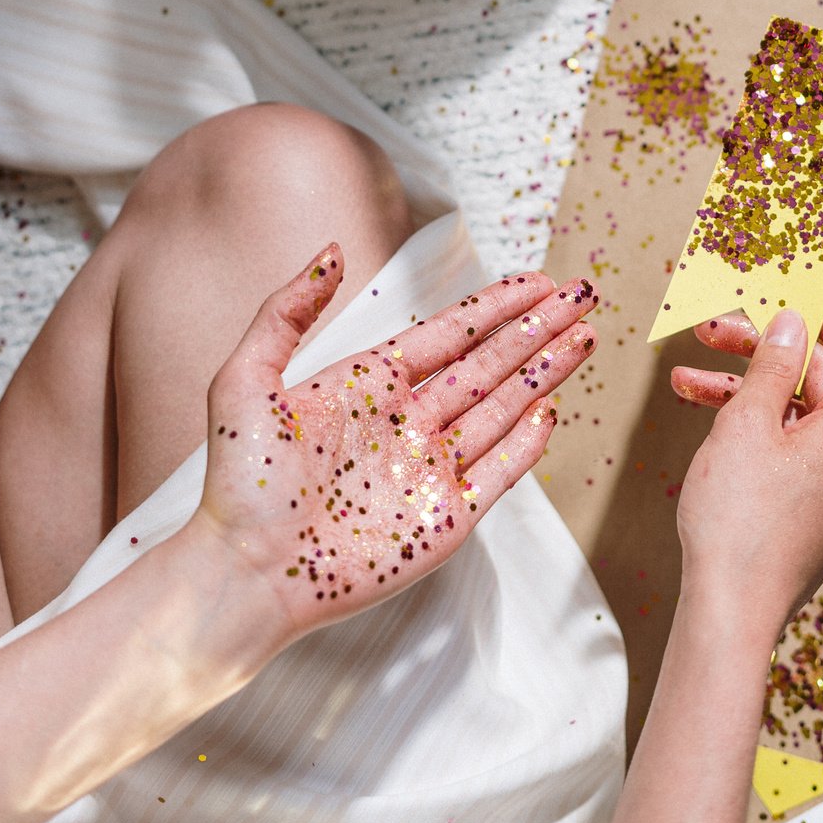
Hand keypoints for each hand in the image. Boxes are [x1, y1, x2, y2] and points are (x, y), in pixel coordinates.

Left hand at [194, 248, 595, 642]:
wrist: (243, 573)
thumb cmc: (237, 481)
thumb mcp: (245, 378)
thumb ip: (287, 310)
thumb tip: (335, 249)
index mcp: (371, 384)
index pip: (451, 334)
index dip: (497, 305)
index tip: (539, 279)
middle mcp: (408, 423)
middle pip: (490, 364)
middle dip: (538, 328)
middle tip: (583, 293)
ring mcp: (430, 472)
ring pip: (503, 410)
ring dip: (545, 373)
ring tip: (585, 336)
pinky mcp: (444, 523)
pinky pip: (497, 474)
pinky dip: (527, 444)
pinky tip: (552, 409)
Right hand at [670, 299, 822, 635]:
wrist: (731, 614)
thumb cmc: (740, 517)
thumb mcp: (748, 422)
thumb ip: (774, 362)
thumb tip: (793, 323)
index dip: (822, 309)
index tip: (779, 292)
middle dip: (767, 347)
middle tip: (714, 327)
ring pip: (804, 412)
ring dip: (750, 386)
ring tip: (688, 375)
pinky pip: (799, 449)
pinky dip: (759, 427)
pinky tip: (706, 415)